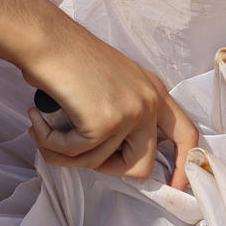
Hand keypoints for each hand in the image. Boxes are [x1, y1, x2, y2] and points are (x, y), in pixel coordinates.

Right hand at [0, 0, 197, 186]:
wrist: (46, 39)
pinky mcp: (105, 123)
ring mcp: (129, 113)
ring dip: (66, 154)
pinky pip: (76, 155)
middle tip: (78, 155)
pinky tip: (38, 122)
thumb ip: (125, 113)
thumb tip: (114, 155)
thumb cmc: (67, 57)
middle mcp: (149, 103)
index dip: (183, 165)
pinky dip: (51, 145)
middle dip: (108, 170)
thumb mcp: (113, 83)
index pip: (187, 134)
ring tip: (44, 130)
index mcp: (154, 91)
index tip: (174, 186)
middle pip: (143, 166)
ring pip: (101, 165)